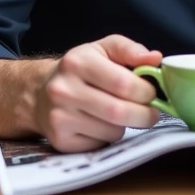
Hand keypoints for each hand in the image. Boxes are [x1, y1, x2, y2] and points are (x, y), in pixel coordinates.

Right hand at [32, 34, 162, 152]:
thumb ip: (129, 50)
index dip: (146, 91)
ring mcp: (60, 118)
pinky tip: (99, 125)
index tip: (151, 92)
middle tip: (150, 112)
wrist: (40, 92)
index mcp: (77, 62)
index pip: (123, 83)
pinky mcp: (61, 141)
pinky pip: (100, 146)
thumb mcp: (102, 49)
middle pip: (119, 112)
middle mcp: (64, 90)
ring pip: (112, 132)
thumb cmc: (80, 69)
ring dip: (125, 126)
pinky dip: (108, 138)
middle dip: (144, 115)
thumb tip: (155, 59)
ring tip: (118, 114)